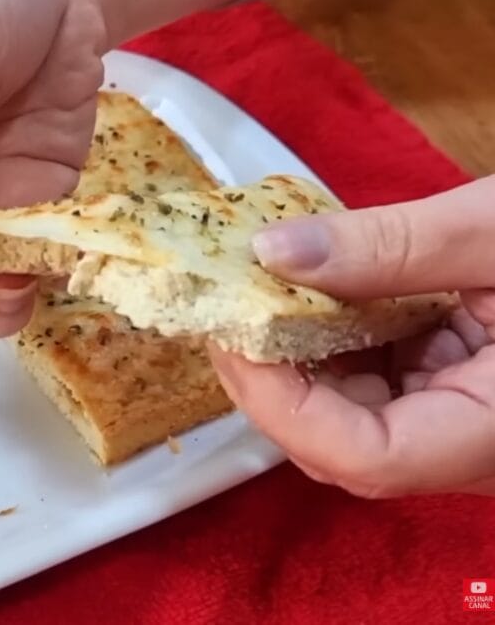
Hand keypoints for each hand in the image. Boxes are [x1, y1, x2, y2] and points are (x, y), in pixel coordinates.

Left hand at [209, 176, 494, 497]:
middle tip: (233, 298)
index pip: (364, 457)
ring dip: (304, 353)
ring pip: (357, 414)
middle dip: (277, 375)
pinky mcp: (466, 396)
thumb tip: (273, 251)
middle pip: (345, 443)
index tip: (234, 331)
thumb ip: (392, 247)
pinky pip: (386, 384)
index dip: (279, 404)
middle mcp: (480, 449)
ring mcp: (470, 426)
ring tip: (270, 285)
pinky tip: (325, 289)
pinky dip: (345, 338)